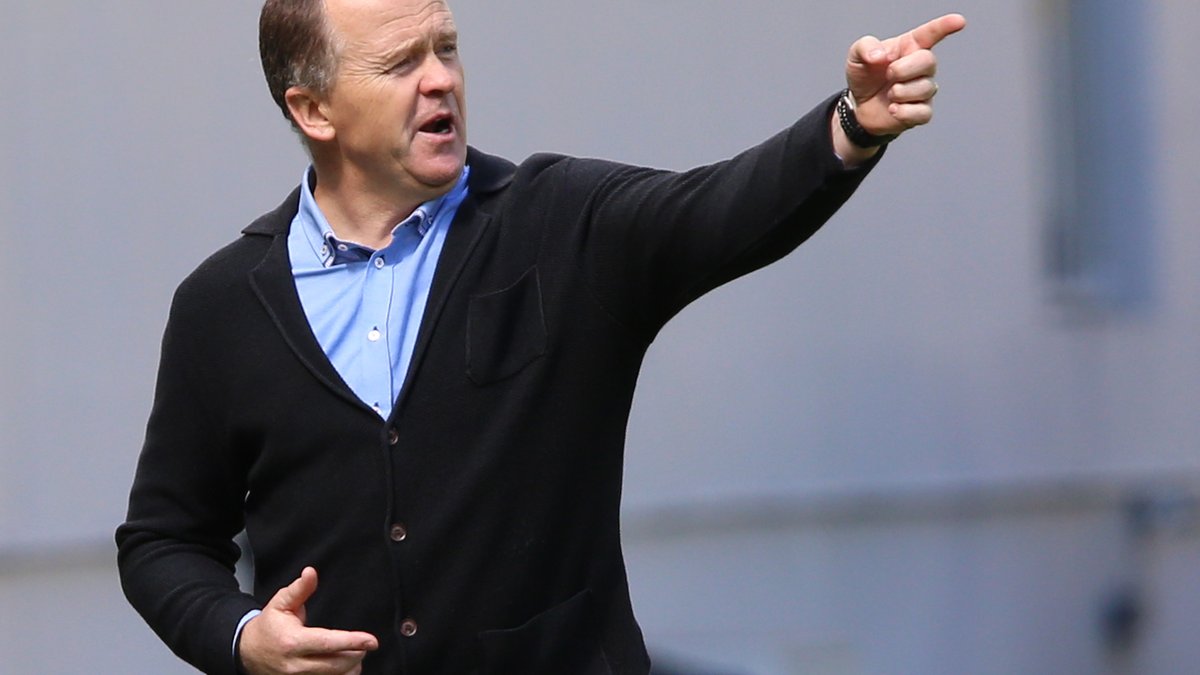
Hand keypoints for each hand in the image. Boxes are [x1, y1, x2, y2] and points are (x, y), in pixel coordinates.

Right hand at [239, 567, 378, 674]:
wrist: (246, 651)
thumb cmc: (268, 626)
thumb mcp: (281, 603)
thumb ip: (300, 589)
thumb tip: (311, 572)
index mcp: (292, 642)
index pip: (328, 644)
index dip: (352, 642)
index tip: (371, 641)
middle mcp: (295, 665)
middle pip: (336, 664)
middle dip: (356, 654)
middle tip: (364, 644)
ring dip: (351, 667)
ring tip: (355, 654)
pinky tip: (345, 667)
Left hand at [833, 13, 965, 161]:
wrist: (860, 105)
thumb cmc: (865, 75)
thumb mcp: (856, 56)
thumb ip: (865, 47)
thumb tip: (879, 56)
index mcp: (909, 47)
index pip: (930, 34)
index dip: (945, 26)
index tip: (959, 21)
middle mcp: (921, 66)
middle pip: (928, 61)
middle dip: (904, 69)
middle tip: (888, 74)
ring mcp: (924, 89)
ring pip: (925, 88)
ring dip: (900, 92)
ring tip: (889, 94)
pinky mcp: (922, 111)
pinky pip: (922, 113)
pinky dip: (904, 112)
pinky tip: (893, 109)